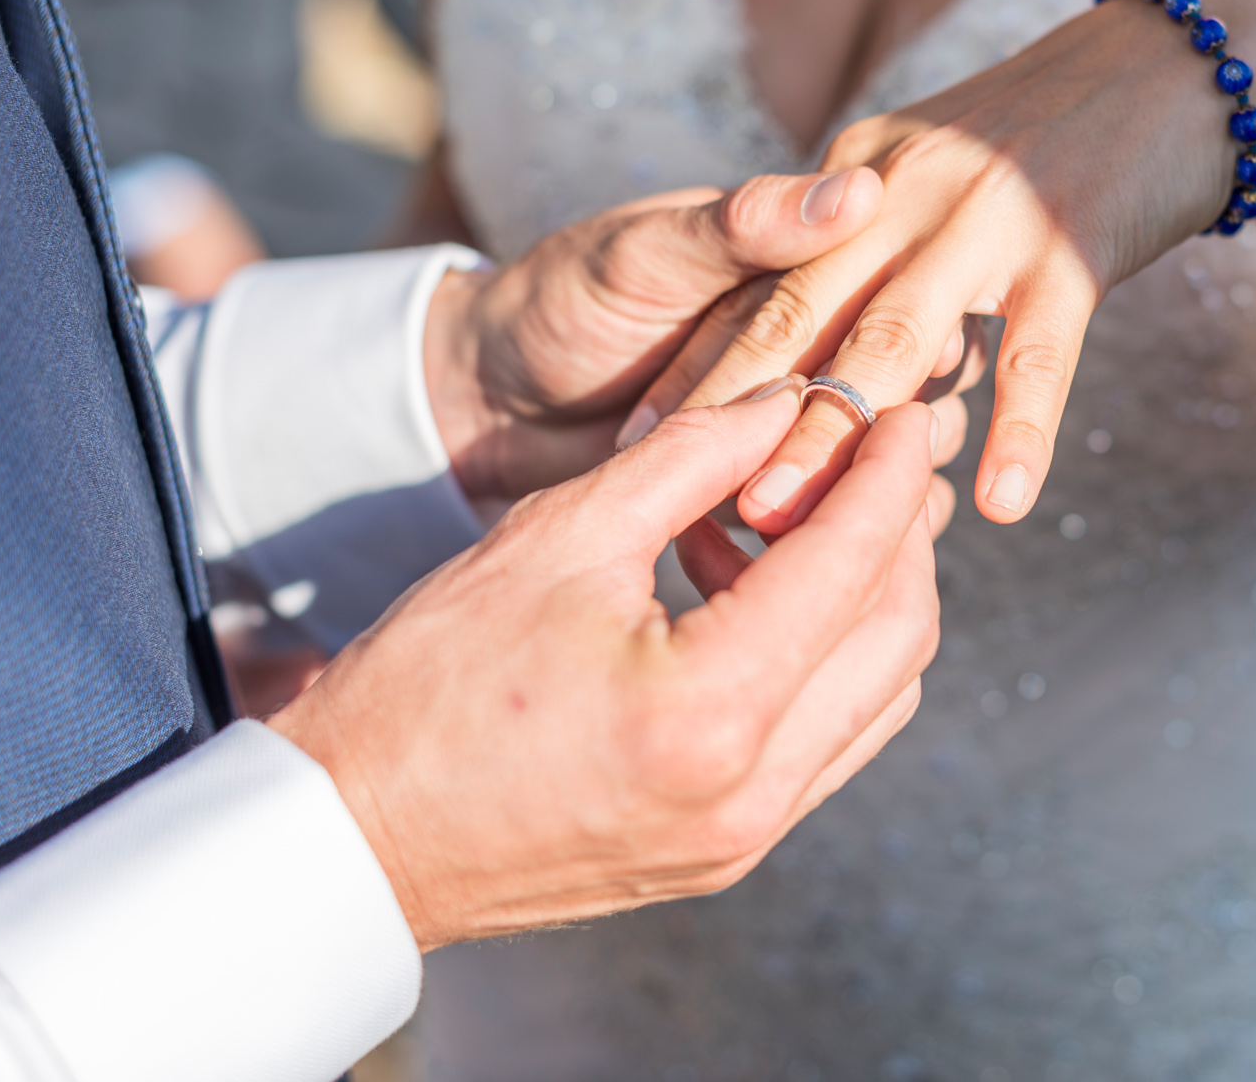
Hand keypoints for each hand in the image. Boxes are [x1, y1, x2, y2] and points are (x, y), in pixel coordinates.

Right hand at [267, 382, 942, 946]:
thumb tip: (785, 403)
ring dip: (862, 599)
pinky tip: (747, 597)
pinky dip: (819, 660)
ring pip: (876, 695)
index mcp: (710, 708)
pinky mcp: (724, 853)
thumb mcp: (556, 538)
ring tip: (784, 520)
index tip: (903, 412)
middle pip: (900, 637)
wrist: (353, 838)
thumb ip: (689, 457)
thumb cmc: (429, 683)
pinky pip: (824, 743)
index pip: (855, 566)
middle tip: (862, 456)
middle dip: (900, 533)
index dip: (891, 474)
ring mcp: (744, 837)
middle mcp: (751, 790)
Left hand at [421, 170, 883, 499]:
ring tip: (828, 509)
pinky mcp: (782, 482)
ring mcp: (808, 414)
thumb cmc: (563, 299)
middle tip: (841, 458)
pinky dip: (836, 527)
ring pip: (882, 448)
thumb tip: (863, 192)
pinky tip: (825, 553)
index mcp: (812, 260)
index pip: (886, 293)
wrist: (491, 394)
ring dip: (865, 482)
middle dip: (872, 424)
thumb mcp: (644, 253)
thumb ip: (747, 228)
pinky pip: (836, 507)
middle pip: (901, 380)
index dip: (889, 337)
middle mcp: (826, 334)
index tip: (888, 370)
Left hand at [655, 0, 1255, 530]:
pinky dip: (1016, 429)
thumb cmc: (1056, 135)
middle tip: (673, 502)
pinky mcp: (1072, 246)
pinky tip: (998, 503)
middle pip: (801, 317)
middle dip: (733, 413)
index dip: (703, 372)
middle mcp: (902, 189)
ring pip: (892, 341)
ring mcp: (986, 218)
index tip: (644, 450)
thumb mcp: (930, 172)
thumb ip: (874, 251)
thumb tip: (820, 363)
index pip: (764, 289)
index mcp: (857, 176)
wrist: (1176, 62)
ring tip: (778, 524)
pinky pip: (1035, 356)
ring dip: (831, 435)